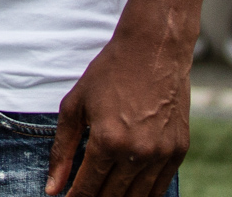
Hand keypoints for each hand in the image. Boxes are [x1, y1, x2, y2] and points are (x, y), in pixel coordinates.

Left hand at [47, 31, 188, 196]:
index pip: (87, 188)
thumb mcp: (75, 106)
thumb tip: (52, 188)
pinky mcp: (179, 152)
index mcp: (107, 141)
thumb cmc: (109, 73)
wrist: (153, 50)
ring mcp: (161, 154)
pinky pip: (160, 187)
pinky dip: (143, 195)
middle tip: (83, 196)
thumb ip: (62, 150)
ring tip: (103, 195)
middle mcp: (136, 153)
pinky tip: (129, 192)